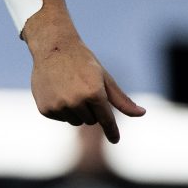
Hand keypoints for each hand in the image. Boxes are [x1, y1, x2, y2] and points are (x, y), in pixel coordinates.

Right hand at [26, 21, 145, 141]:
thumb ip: (122, 100)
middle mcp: (76, 102)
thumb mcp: (104, 78)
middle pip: (91, 121)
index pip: (106, 120)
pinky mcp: (45, 109)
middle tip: (83, 88)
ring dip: (77, 111)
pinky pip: (60, 118)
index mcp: (94, 93)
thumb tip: (142, 113)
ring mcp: (59, 106)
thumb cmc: (83, 62)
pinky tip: (57, 91)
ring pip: (75, 121)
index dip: (112, 131)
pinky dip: (62, 109)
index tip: (115, 140)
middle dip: (91, 109)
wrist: (53, 47)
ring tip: (70, 88)